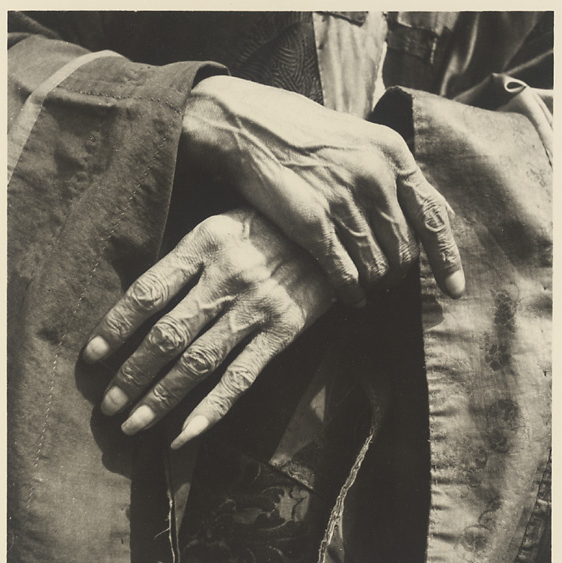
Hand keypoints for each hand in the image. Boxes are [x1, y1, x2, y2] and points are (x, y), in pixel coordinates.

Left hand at [82, 208, 332, 447]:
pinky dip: (211, 409)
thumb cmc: (265, 226)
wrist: (327, 234)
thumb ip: (185, 259)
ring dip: (161, 397)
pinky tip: (184, 434)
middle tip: (108, 405)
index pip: (148, 292)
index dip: (115, 328)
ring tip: (133, 423)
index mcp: (204, 243)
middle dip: (132, 374)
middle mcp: (227, 278)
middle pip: (167, 335)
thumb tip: (141, 304)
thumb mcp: (220, 224)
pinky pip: (241, 377)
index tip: (93, 357)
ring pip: (198, 362)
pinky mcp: (282, 331)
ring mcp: (256, 308)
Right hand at [181, 76, 464, 306]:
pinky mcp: (312, 223)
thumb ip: (392, 173)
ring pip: (377, 265)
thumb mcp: (360, 137)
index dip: (447, 258)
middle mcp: (374, 177)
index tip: (453, 289)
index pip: (432, 216)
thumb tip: (424, 213)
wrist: (248, 126)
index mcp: (392, 154)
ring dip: (375, 284)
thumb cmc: (304, 133)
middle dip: (398, 273)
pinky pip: (344, 272)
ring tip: (367, 288)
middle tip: (386, 281)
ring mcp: (343, 200)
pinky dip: (351, 292)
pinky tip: (351, 298)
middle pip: (405, 248)